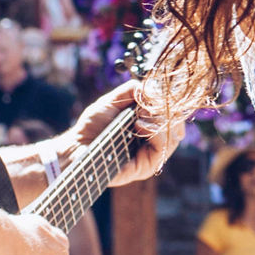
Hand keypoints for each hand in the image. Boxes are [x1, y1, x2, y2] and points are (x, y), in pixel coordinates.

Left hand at [64, 79, 184, 184]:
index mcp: (150, 125)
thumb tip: (154, 87)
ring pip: (174, 135)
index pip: (175, 113)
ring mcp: (152, 155)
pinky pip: (163, 147)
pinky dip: (155, 132)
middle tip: (145, 104)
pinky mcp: (147, 167)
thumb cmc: (92, 125)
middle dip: (166, 109)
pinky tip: (138, 125)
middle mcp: (155, 141)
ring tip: (138, 115)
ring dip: (160, 119)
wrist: (75, 146)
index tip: (153, 91)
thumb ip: (133, 90)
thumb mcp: (113, 100)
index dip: (168, 101)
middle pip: (179, 124)